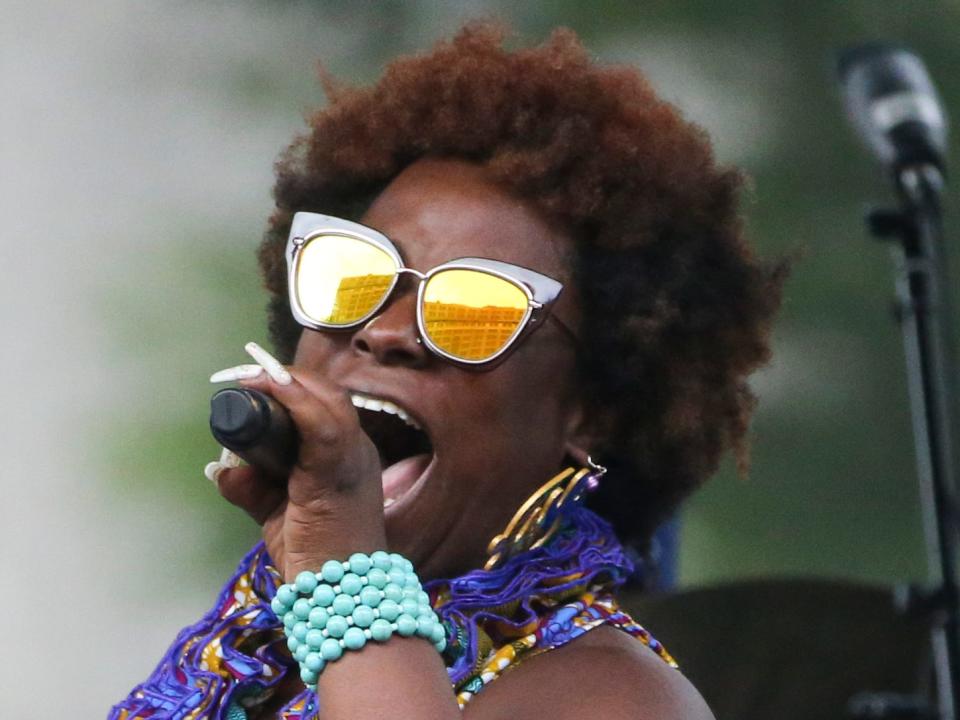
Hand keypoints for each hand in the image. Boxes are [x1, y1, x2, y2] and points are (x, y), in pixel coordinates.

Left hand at [209, 343, 386, 580]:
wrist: (343, 599)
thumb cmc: (317, 561)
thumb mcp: (280, 517)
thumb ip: (254, 489)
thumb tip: (223, 469)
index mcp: (350, 458)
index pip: (327, 406)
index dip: (294, 388)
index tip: (257, 382)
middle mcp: (358, 452)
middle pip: (328, 396)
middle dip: (287, 380)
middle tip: (246, 378)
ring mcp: (352, 460)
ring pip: (327, 401)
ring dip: (287, 385)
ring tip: (251, 380)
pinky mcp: (337, 473)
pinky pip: (320, 424)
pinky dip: (294, 400)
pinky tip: (267, 389)